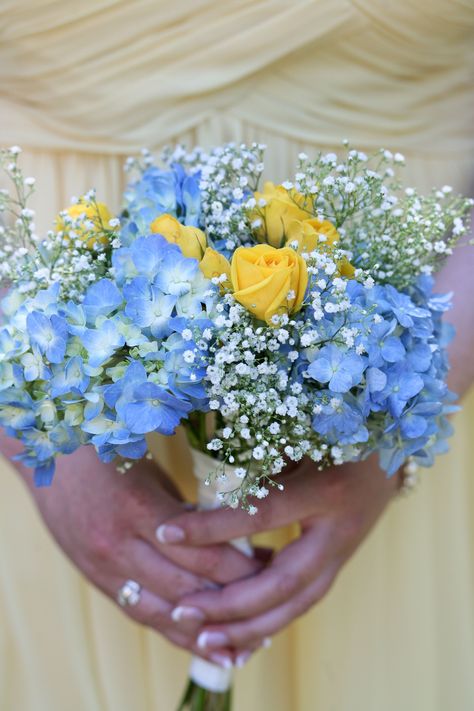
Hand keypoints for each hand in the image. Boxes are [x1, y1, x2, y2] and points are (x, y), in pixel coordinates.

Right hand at [4, 437, 261, 666]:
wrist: (50, 457)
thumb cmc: (111, 451)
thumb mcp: (153, 471)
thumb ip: (185, 510)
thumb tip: (228, 541)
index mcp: (138, 507)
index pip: (198, 551)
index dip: (238, 566)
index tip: (272, 565)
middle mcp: (118, 545)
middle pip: (184, 586)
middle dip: (231, 599)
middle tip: (270, 600)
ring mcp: (103, 567)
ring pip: (160, 612)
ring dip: (204, 630)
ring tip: (244, 639)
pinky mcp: (96, 579)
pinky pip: (138, 613)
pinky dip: (172, 631)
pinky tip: (201, 640)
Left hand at [158, 456, 400, 655]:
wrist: (391, 450)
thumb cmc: (339, 433)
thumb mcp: (302, 436)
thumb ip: (261, 463)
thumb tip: (204, 488)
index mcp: (327, 489)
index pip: (260, 514)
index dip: (212, 528)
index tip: (166, 534)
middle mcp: (338, 530)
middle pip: (283, 583)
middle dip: (232, 605)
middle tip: (184, 613)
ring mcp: (343, 553)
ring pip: (297, 605)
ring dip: (250, 627)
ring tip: (205, 638)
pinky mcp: (339, 564)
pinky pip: (304, 601)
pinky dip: (271, 619)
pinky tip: (237, 629)